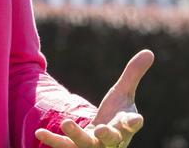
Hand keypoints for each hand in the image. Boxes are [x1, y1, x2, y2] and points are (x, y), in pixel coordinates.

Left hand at [35, 49, 153, 147]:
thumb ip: (134, 74)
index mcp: (125, 126)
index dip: (134, 123)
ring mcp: (94, 146)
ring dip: (76, 136)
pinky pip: (65, 147)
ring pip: (86, 144)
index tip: (135, 120)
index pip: (132, 124)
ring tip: (66, 123)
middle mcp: (112, 140)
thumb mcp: (123, 93)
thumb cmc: (116, 115)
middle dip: (108, 135)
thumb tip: (149, 51)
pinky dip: (53, 141)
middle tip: (101, 128)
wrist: (102, 138)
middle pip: (112, 140)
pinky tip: (39, 133)